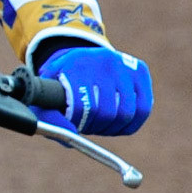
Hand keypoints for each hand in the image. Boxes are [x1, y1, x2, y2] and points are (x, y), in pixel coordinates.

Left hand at [38, 46, 152, 135]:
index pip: (82, 105)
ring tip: (100, 126)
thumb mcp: (48, 88)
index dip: (79, 123)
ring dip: (112, 128)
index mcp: (76, 64)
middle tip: (88, 127)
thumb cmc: (64, 78)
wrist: (84, 54)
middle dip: (95, 127)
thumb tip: (69, 138)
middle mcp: (103, 61)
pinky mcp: (140, 70)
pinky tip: (117, 125)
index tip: (75, 126)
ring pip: (126, 113)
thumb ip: (48, 114)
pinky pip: (143, 109)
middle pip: (106, 112)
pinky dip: (130, 124)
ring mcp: (124, 65)